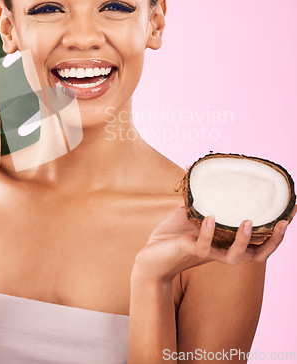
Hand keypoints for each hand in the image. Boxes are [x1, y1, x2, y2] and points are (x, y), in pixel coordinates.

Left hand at [132, 206, 288, 283]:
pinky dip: (208, 231)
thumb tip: (205, 177)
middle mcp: (221, 252)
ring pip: (235, 256)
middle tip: (283, 222)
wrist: (149, 257)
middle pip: (257, 255)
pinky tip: (210, 217)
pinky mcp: (191, 253)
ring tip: (248, 222)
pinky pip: (204, 246)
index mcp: (225, 244)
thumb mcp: (189, 215)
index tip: (289, 212)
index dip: (275, 233)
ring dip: (243, 240)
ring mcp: (208, 254)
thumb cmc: (171, 237)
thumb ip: (200, 201)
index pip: (257, 243)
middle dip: (274, 241)